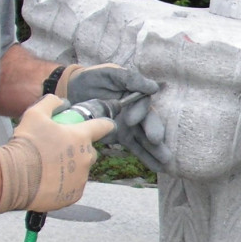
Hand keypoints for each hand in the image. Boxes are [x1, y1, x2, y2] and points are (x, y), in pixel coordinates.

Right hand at [0, 95, 115, 211]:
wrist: (14, 176)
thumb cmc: (27, 143)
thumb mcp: (35, 114)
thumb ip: (51, 103)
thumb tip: (61, 102)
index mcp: (81, 137)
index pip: (102, 126)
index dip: (104, 124)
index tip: (106, 125)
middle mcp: (86, 158)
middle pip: (90, 152)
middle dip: (80, 150)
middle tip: (59, 150)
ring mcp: (81, 178)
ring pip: (81, 171)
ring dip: (71, 168)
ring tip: (48, 168)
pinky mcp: (74, 194)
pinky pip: (73, 187)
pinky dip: (64, 184)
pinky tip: (48, 182)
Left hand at [59, 63, 173, 172]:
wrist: (74, 90)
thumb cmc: (95, 78)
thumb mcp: (111, 73)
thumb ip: (130, 78)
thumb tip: (154, 88)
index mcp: (136, 95)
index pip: (143, 105)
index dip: (140, 113)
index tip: (130, 120)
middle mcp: (137, 111)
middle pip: (149, 123)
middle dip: (155, 134)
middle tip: (158, 143)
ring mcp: (130, 125)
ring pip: (145, 139)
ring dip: (155, 151)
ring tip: (166, 163)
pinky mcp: (121, 137)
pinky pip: (135, 147)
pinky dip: (145, 157)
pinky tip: (157, 167)